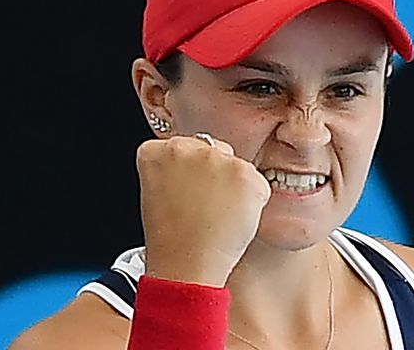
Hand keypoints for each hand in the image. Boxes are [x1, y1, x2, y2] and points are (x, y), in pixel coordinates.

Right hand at [136, 135, 271, 286]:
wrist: (186, 266)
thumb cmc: (171, 239)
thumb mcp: (157, 192)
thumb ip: (174, 168)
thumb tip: (198, 164)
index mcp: (155, 151)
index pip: (182, 148)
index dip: (189, 174)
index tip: (185, 194)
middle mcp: (186, 147)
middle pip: (213, 151)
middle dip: (215, 174)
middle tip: (205, 207)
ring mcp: (217, 158)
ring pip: (236, 167)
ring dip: (234, 187)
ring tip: (217, 216)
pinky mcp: (245, 173)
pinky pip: (257, 184)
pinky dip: (253, 201)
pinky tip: (234, 219)